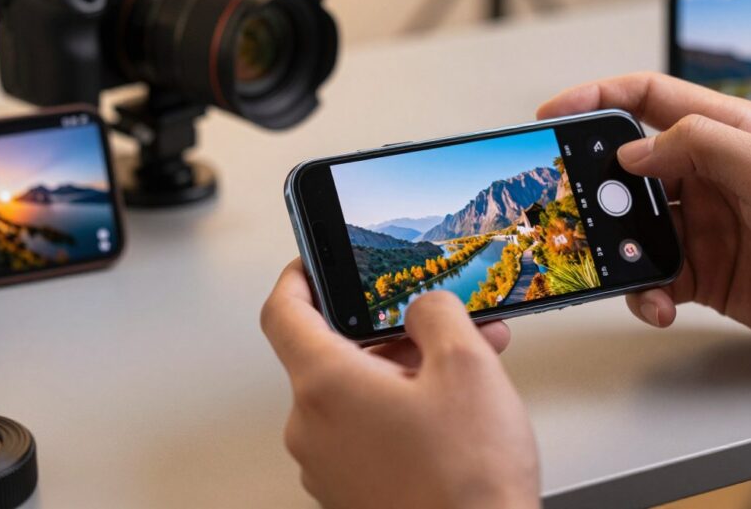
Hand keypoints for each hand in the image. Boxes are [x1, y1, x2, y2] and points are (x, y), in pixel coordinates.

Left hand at [261, 260, 539, 508]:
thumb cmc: (467, 484)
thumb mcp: (467, 366)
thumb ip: (437, 313)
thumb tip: (425, 308)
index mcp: (326, 385)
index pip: (282, 312)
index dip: (298, 277)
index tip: (314, 263)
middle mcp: (313, 427)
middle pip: (334, 354)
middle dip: (391, 333)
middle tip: (438, 325)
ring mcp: (328, 466)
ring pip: (357, 394)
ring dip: (405, 372)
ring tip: (466, 373)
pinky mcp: (350, 492)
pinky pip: (366, 432)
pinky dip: (401, 411)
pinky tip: (452, 414)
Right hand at [539, 72, 750, 361]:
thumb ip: (696, 146)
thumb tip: (632, 149)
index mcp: (725, 134)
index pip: (647, 99)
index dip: (596, 98)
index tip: (553, 115)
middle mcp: (708, 177)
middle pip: (627, 170)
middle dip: (594, 190)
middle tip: (572, 210)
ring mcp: (704, 227)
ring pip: (633, 230)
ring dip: (618, 252)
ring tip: (621, 268)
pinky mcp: (705, 273)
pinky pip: (654, 279)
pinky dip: (645, 293)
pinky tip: (659, 304)